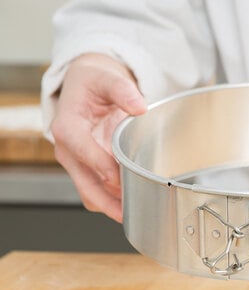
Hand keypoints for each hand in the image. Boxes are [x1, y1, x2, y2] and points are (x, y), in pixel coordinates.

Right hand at [50, 53, 146, 221]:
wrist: (88, 89)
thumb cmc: (93, 84)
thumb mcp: (107, 78)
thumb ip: (123, 90)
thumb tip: (139, 106)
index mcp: (68, 126)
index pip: (80, 150)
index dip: (99, 165)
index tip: (117, 177)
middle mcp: (68, 150)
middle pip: (84, 184)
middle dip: (107, 201)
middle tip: (131, 210)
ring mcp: (78, 163)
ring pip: (91, 195)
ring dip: (112, 206)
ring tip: (138, 211)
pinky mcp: (89, 170)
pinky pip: (98, 193)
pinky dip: (114, 202)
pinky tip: (134, 204)